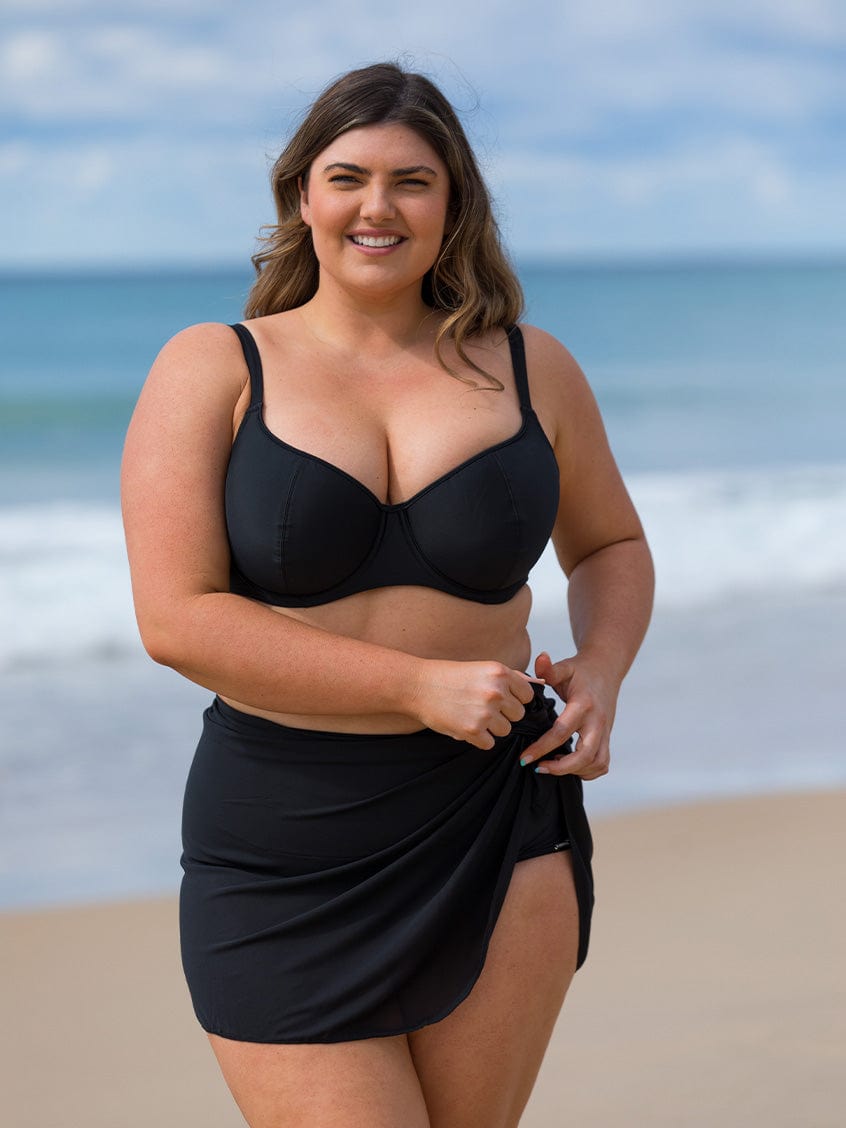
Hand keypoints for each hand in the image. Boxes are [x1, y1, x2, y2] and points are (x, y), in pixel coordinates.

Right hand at [409, 659, 538, 749]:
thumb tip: (536, 686)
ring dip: (491, 728)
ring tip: (471, 715)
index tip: (500, 699)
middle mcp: (495, 691)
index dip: (515, 699)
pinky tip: (463, 725)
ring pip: (505, 731)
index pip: (527, 695)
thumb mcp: (481, 669)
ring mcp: (485, 712)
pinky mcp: (473, 730)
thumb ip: (508, 678)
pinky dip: (478, 739)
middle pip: (518, 715)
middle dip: (503, 715)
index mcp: (499, 673)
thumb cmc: (447, 677)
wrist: (416, 686)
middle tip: (481, 708)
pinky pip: (489, 744)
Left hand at [517, 651, 617, 778]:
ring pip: (597, 763)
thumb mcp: (565, 667)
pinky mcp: (607, 738)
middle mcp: (597, 721)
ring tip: (551, 766)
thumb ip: (549, 668)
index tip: (524, 758)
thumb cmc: (580, 670)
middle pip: (585, 755)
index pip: (561, 732)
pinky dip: (587, 771)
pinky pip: (602, 764)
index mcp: (583, 705)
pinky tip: (568, 766)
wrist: (606, 669)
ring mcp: (605, 732)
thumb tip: (540, 659)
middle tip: (538, 768)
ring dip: (574, 771)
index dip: (541, 748)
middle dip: (561, 768)